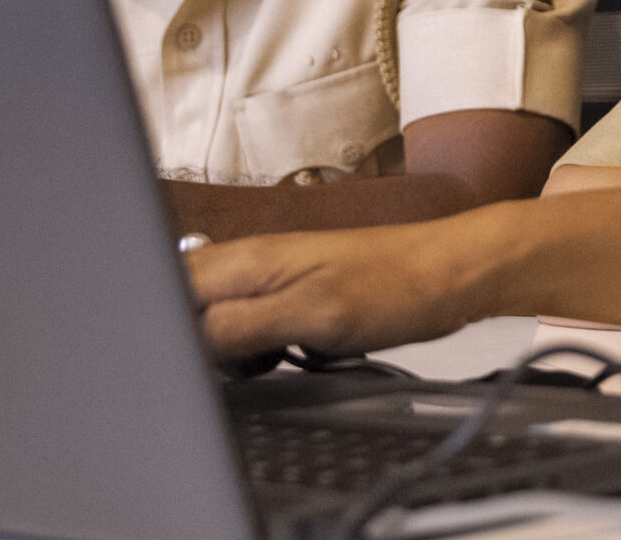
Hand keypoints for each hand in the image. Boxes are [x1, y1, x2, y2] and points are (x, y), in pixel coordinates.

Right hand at [188, 217, 492, 357]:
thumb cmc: (397, 286)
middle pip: (187, 308)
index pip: (167, 292)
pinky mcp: (294, 295)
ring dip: (233, 351)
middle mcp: (252, 263)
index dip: (169, 334)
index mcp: (246, 259)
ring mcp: (273, 278)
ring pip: (217, 321)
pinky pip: (253, 326)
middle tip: (248, 359)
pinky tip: (290, 353)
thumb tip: (187, 342)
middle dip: (201, 346)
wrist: (453, 276)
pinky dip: (261, 349)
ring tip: (276, 354)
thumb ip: (240, 327)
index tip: (203, 361)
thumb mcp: (312, 315)